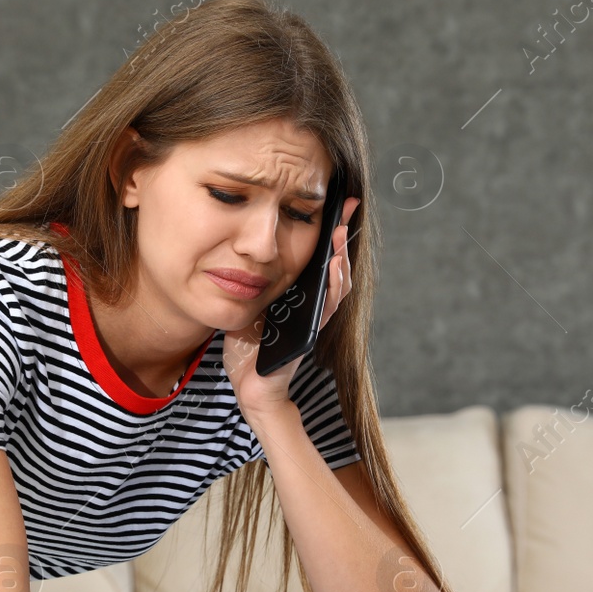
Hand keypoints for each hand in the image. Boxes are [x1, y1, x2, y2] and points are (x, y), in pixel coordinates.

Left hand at [223, 196, 359, 424]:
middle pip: (334, 266)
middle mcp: (312, 306)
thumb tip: (245, 249)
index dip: (330, 233)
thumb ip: (254, 283)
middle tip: (348, 206)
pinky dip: (333, 286)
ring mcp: (314, 320)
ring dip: (341, 258)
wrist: (251, 388)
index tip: (338, 203)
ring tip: (340, 232)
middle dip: (342, 236)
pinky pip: (327, 307)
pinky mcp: (311, 335)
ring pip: (336, 285)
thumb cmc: (249, 350)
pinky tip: (334, 266)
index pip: (320, 259)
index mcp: (298, 296)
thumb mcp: (249, 305)